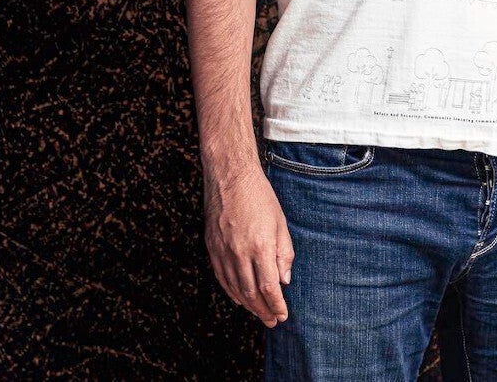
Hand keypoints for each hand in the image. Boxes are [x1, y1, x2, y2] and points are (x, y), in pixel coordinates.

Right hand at [203, 158, 294, 326]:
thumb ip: (284, 253)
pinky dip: (231, 292)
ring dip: (248, 305)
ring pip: (235, 288)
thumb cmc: (259, 196)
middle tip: (272, 321)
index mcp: (259, 245)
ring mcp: (222, 251)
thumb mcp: (280, 222)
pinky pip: (222, 277)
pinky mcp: (211, 247)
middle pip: (251, 292)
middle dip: (263, 310)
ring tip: (259, 314)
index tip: (283, 314)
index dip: (276, 304)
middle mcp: (239, 252)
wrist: (229, 176)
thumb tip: (285, 280)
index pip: (268, 286)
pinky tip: (240, 299)